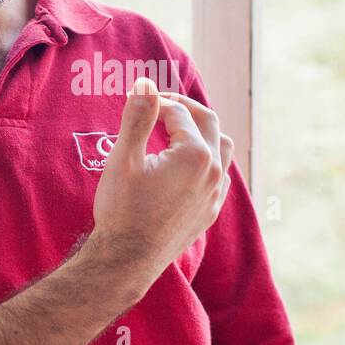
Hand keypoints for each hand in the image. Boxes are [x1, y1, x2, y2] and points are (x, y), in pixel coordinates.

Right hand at [88, 76, 234, 301]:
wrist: (127, 261)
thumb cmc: (122, 209)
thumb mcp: (125, 158)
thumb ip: (139, 117)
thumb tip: (145, 83)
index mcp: (196, 154)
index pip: (179, 112)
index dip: (156, 103)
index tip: (136, 102)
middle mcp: (214, 171)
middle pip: (208, 122)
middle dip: (184, 108)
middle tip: (159, 105)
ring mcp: (215, 193)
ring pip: (221, 147)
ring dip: (201, 132)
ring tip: (175, 130)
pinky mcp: (209, 211)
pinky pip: (220, 174)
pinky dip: (206, 158)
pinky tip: (185, 163)